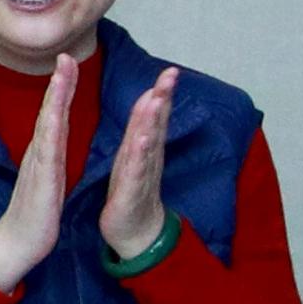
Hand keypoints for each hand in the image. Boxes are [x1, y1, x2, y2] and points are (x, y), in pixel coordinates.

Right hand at [0, 48, 84, 292]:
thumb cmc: (36, 212)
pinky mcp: (42, 183)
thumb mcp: (49, 176)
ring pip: (48, 125)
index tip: (69, 60)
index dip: (62, 87)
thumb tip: (54, 137)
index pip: (55, 113)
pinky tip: (56, 116)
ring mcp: (39, 166)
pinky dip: (53, 132)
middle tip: (66, 54)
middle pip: (50, 111)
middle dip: (59, 82)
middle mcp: (40, 153)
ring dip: (56, 98)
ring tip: (63, 74)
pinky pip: (48, 153)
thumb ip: (50, 155)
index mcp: (46, 152)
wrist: (19, 243)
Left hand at [91, 66, 180, 260]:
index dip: (162, 93)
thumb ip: (142, 128)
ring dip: (154, 120)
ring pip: (149, 143)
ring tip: (159, 99)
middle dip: (163, 98)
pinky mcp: (131, 192)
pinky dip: (140, 154)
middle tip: (171, 75)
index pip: (154, 116)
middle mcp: (148, 158)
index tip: (169, 70)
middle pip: (156, 124)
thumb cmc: (132, 193)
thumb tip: (149, 100)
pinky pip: (136, 170)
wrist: (134, 232)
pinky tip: (142, 139)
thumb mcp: (135, 156)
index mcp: (144, 148)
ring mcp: (142, 175)